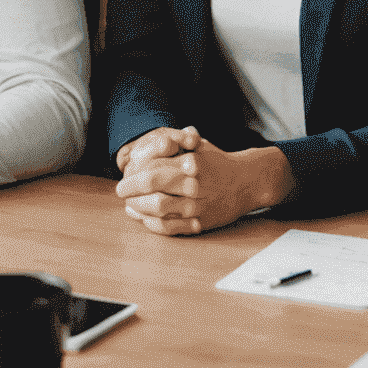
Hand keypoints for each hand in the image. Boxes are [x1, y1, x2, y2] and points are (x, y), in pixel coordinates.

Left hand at [115, 129, 294, 235]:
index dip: (135, 173)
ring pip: (158, 208)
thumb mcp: (201, 146)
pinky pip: (169, 227)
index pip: (154, 167)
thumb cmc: (220, 162)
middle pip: (152, 187)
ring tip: (130, 206)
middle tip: (121, 190)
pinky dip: (152, 224)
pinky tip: (145, 219)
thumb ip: (178, 142)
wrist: (247, 181)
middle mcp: (193, 184)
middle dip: (131, 189)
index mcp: (192, 163)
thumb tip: (154, 140)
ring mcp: (196, 205)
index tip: (125, 175)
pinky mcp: (199, 223)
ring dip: (138, 208)